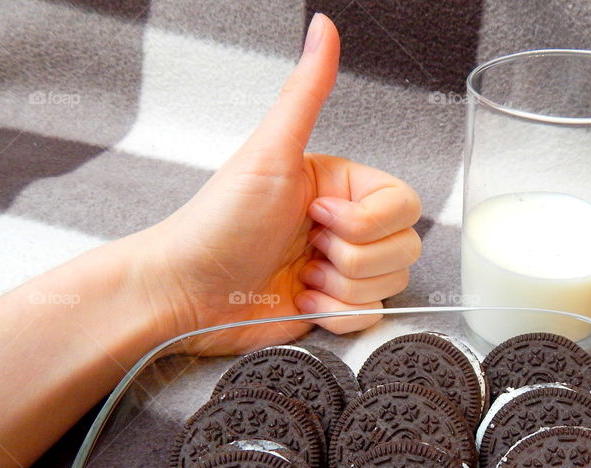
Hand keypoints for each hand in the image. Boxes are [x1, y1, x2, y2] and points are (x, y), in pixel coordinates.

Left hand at [134, 14, 420, 353]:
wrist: (186, 292)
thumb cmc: (217, 223)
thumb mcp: (268, 153)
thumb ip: (304, 92)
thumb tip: (323, 29)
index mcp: (341, 187)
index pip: (404, 205)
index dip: (366, 221)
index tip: (316, 216)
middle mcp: (346, 225)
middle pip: (404, 247)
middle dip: (351, 256)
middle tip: (305, 245)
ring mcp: (342, 268)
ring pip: (390, 283)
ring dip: (340, 286)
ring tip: (298, 271)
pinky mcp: (334, 307)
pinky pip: (370, 316)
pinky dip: (334, 314)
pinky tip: (300, 299)